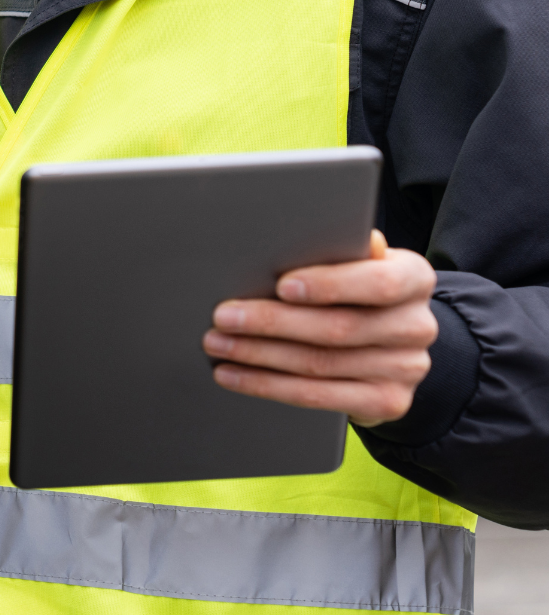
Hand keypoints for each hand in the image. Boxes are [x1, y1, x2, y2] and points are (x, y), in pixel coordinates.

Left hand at [204, 230, 436, 426]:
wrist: (388, 342)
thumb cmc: (355, 287)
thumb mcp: (354, 261)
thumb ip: (336, 249)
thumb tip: (301, 234)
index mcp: (414, 278)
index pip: (378, 282)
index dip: (330, 285)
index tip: (282, 285)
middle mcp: (417, 325)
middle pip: (338, 328)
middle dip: (272, 322)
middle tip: (224, 316)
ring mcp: (406, 368)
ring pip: (320, 365)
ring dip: (259, 355)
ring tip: (218, 344)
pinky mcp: (388, 402)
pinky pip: (319, 397)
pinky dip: (268, 385)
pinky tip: (234, 375)